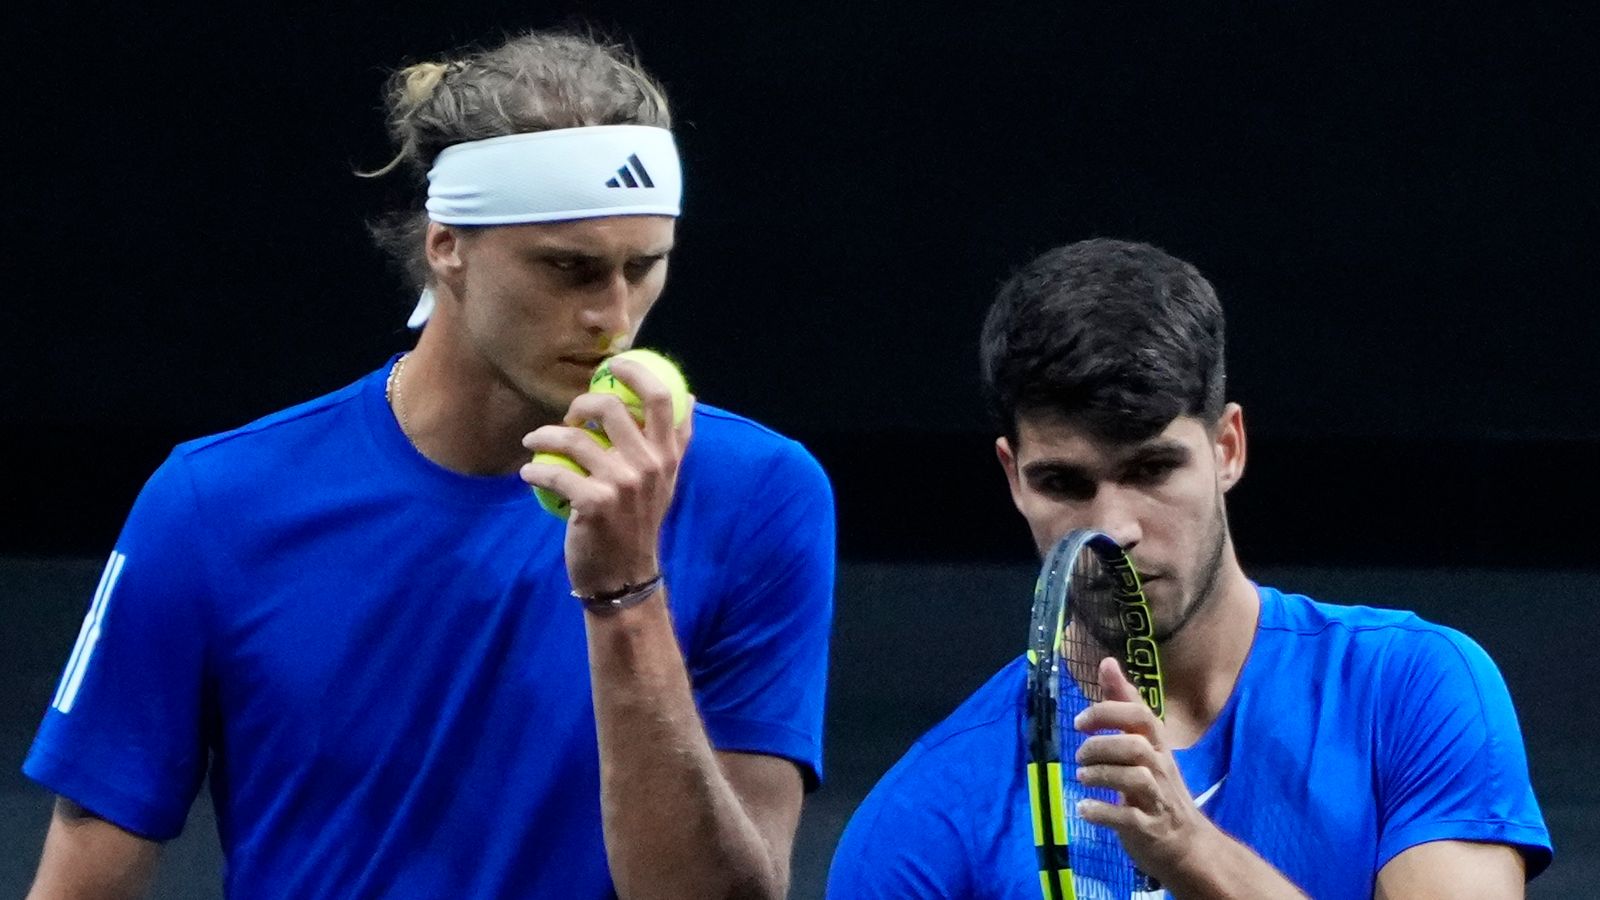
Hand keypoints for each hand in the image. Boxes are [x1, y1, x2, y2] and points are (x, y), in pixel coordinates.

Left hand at [520, 358, 694, 595]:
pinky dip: (535, 471)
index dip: (635, 371)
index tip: (613, 366)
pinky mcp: (594, 503)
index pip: (660, 397)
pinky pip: (554, 472)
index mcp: (666, 455)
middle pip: (610, 406)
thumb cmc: (640, 523)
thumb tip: (691, 398)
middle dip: (580, 403)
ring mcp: (621, 483)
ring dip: (544, 436)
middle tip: (569, 417)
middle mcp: (648, 464)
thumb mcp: (667, 482)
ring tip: (535, 442)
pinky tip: (529, 474)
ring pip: (573, 438)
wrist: (625, 576)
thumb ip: (676, 442)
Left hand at [1074, 656, 1212, 885]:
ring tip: (1083, 778)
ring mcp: (1157, 800)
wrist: (1188, 845)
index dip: (1108, 712)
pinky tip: (1084, 809)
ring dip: (1100, 776)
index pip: (1140, 716)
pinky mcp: (1150, 829)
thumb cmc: (1157, 787)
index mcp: (1157, 745)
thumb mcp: (1143, 743)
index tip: (1079, 722)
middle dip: (1100, 747)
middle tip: (1080, 757)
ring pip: (1134, 778)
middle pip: (1135, 746)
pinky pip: (1127, 818)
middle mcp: (1161, 768)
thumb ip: (1123, 705)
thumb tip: (1107, 663)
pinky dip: (1101, 812)